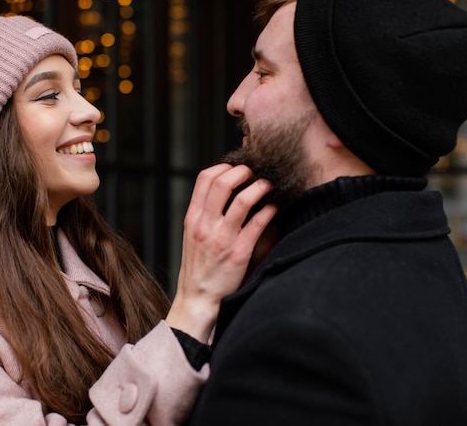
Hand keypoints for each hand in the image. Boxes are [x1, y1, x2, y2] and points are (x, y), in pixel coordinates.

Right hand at [166, 164, 277, 342]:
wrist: (197, 300)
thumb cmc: (198, 268)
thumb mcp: (192, 236)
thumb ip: (204, 213)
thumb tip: (225, 189)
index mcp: (193, 219)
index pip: (204, 179)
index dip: (224, 167)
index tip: (237, 168)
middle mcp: (204, 226)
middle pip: (222, 183)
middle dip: (243, 171)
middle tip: (256, 173)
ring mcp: (221, 239)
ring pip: (242, 200)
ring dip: (260, 187)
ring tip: (268, 186)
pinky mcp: (238, 254)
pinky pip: (257, 224)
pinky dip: (269, 210)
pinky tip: (274, 208)